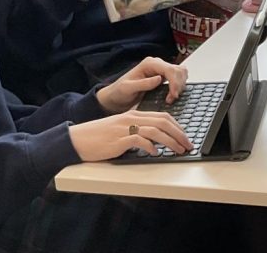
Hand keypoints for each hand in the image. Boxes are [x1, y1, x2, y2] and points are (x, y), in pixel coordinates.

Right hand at [68, 110, 191, 161]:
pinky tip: (156, 153)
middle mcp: (132, 118)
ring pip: (155, 130)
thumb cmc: (100, 136)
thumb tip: (156, 141)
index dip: (177, 126)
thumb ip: (138, 131)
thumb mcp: (122, 130)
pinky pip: (139, 140)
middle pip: (163, 122)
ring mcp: (125, 128)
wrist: (78, 139)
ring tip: (179, 150)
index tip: (185, 136)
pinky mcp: (119, 139)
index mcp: (134, 114)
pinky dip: (150, 146)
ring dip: (170, 141)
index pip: (162, 116)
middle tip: (188, 144)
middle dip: (179, 133)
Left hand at [96, 56, 188, 113]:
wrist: (116, 97)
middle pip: (178, 70)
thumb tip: (159, 79)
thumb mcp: (128, 89)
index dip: (175, 83)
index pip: (170, 69)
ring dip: (180, 85)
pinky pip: (178, 77)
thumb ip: (143, 84)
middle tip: (171, 99)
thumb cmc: (119, 92)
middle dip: (179, 85)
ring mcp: (161, 70)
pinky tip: (172, 95)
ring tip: (171, 98)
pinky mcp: (163, 77)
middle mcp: (157, 64)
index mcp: (149, 64)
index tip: (173, 96)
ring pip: (181, 72)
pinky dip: (179, 86)